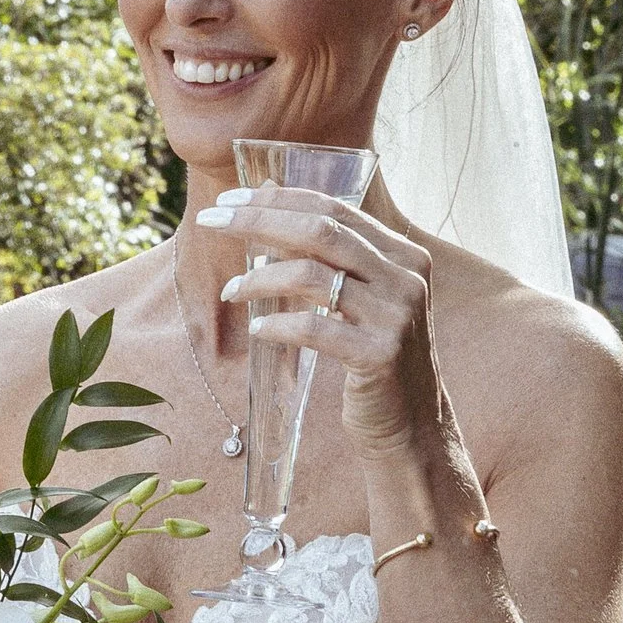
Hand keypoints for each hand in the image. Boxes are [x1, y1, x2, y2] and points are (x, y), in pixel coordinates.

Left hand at [199, 189, 443, 457]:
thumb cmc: (372, 355)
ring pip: (312, 276)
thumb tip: (266, 200)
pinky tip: (257, 328)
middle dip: (258, 221)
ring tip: (230, 290)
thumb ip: (326, 256)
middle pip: (320, 231)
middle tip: (210, 222)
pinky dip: (278, 324)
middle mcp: (405, 277)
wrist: (412, 424)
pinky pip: (314, 329)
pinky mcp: (379, 355)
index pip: (334, 209)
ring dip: (259, 278)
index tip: (228, 199)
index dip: (278, 199)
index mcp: (402, 254)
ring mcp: (396, 315)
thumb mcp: (359, 298)